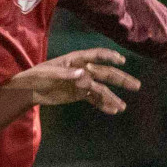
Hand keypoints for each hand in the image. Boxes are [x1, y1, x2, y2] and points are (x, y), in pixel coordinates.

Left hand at [9, 48, 141, 113]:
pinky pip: (94, 99)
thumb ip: (66, 74)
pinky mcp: (80, 94)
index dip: (109, 56)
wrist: (30, 90)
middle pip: (106, 73)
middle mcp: (83, 69)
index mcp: (76, 59)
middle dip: (121, 79)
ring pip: (102, 89)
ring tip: (123, 107)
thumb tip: (84, 74)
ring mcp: (83, 82)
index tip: (122, 61)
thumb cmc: (37, 76)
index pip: (96, 55)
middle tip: (136, 85)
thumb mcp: (49, 74)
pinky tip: (112, 111)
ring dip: (113, 97)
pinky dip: (103, 105)